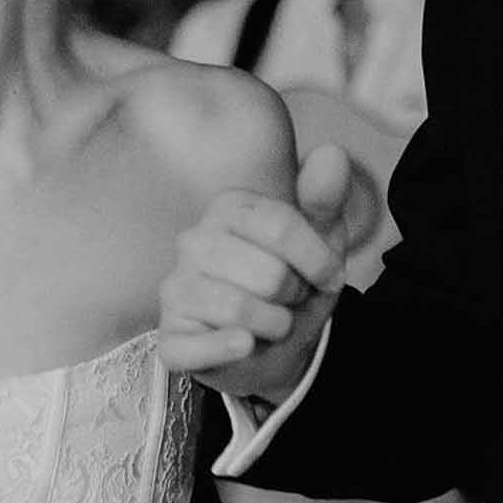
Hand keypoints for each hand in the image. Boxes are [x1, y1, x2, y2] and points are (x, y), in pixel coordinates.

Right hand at [159, 142, 359, 401]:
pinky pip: (197, 347)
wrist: (278, 345)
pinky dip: (230, 350)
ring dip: (274, 325)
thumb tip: (332, 153)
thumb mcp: (321, 240)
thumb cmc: (293, 284)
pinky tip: (244, 346)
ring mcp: (175, 291)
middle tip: (288, 300)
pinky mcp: (170, 338)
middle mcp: (193, 243)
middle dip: (293, 296)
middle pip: (268, 274)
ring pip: (239, 309)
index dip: (318, 260)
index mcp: (227, 209)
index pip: (281, 225)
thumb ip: (326, 198)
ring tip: (272, 323)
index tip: (329, 277)